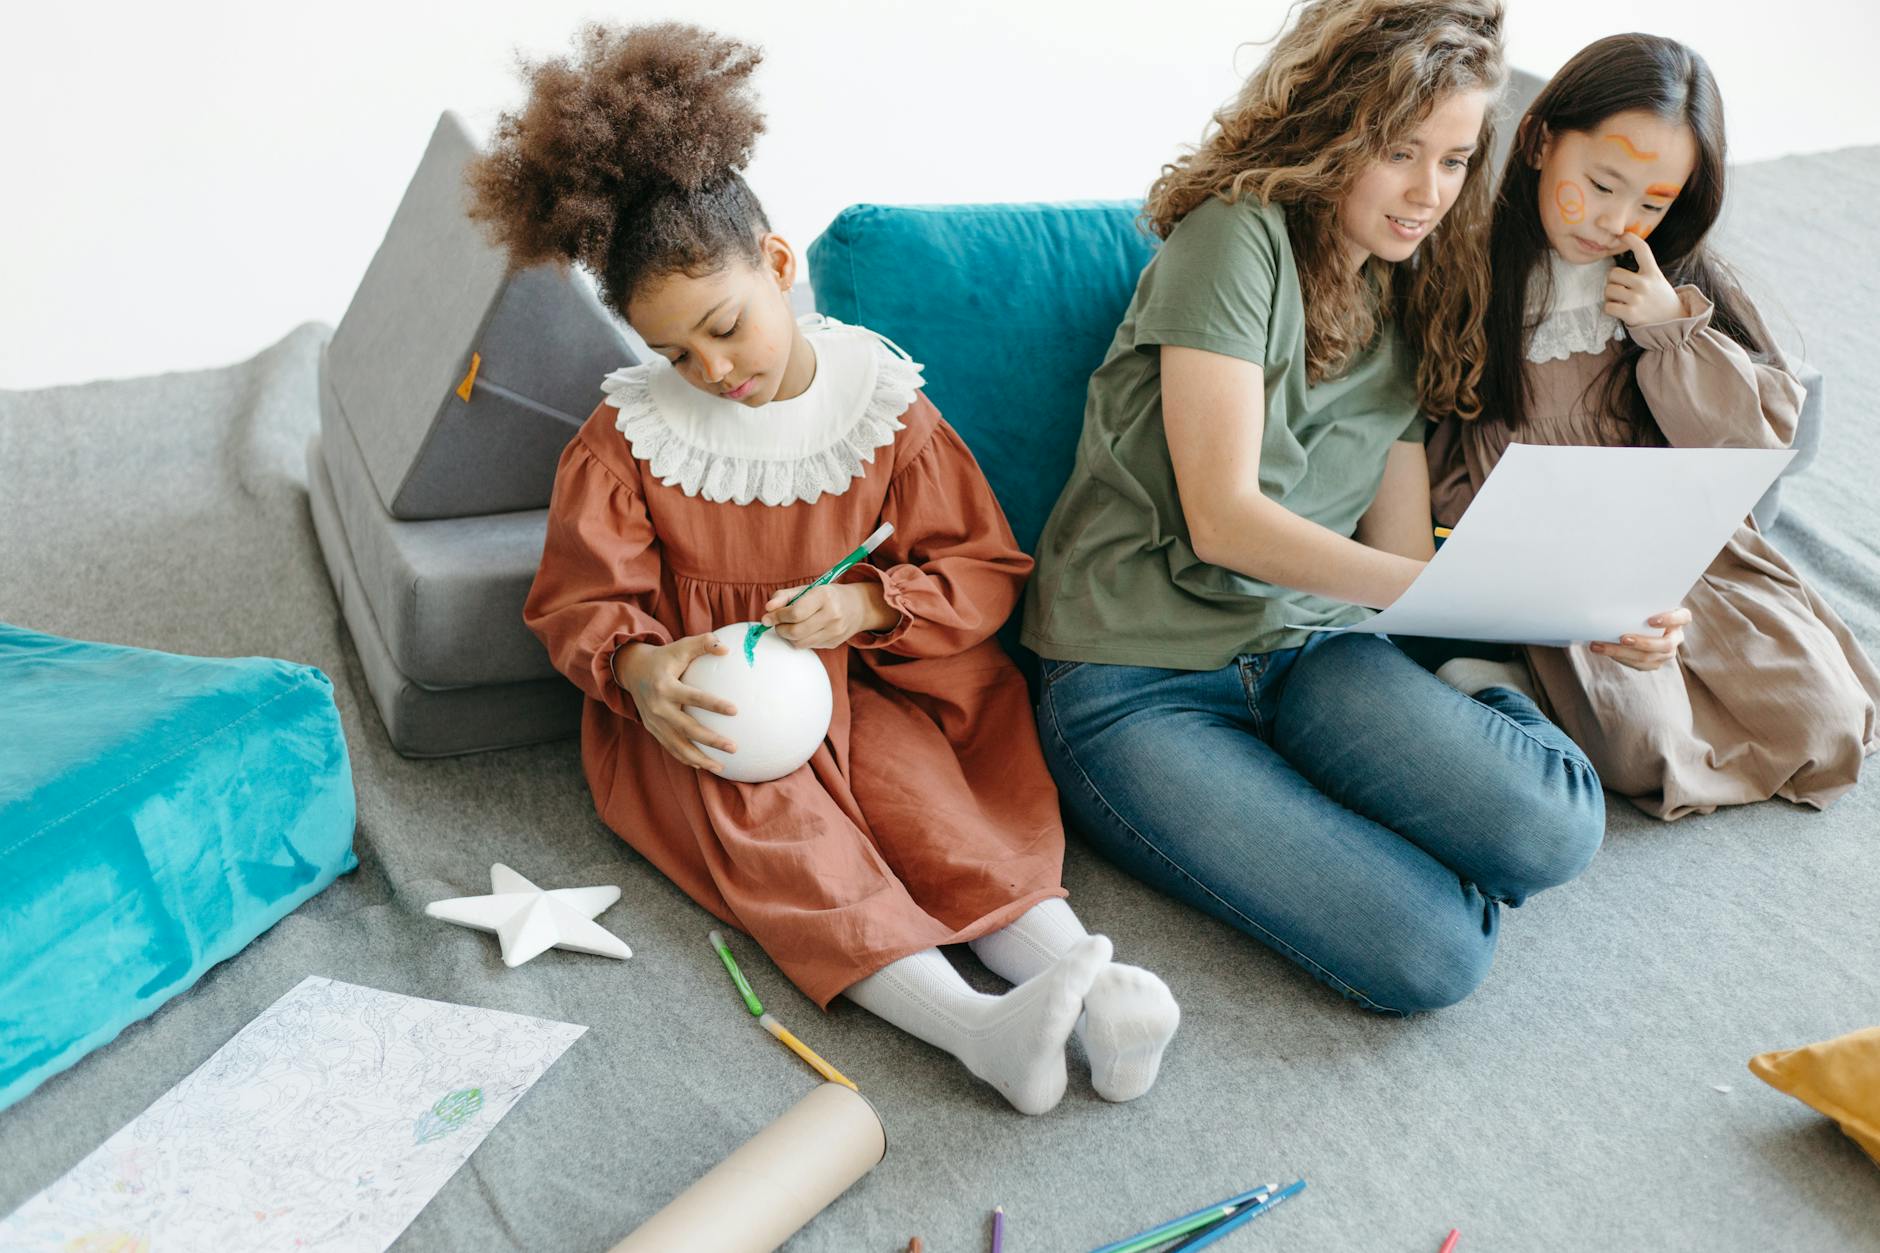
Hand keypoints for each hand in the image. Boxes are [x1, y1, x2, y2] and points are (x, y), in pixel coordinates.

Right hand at [612, 634, 737, 771]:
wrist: (633, 671)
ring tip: (721, 767)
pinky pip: (671, 748)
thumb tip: (727, 648)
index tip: (735, 711)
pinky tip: (704, 766)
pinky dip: (687, 759)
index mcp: (666, 687)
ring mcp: (654, 722)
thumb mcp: (680, 647)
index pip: (694, 697)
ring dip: (700, 758)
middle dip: (711, 740)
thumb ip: (703, 643)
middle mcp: (659, 708)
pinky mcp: (652, 730)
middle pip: (688, 729)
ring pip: (678, 746)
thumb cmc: (664, 658)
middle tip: (733, 747)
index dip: (714, 704)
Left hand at [760, 582, 896, 648]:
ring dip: (788, 636)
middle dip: (780, 629)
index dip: (777, 617)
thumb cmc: (828, 595)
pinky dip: (799, 640)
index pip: (795, 613)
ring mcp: (835, 632)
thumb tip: (767, 609)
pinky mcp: (834, 643)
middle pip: (796, 631)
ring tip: (788, 626)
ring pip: (800, 642)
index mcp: (825, 596)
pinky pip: (808, 646)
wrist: (858, 606)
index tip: (767, 617)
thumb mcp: (807, 589)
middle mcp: (832, 615)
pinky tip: (803, 630)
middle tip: (776, 623)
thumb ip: (784, 596)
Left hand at [1589, 607, 1690, 670]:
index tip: (1650, 620)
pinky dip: (1618, 658)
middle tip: (1622, 638)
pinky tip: (1602, 650)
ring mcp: (1666, 653)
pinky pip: (1638, 665)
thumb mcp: (1645, 601)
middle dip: (1642, 643)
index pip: (1683, 617)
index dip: (1669, 620)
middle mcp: (1676, 637)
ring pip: (1647, 658)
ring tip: (1599, 646)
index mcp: (1679, 618)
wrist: (1639, 621)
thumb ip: (1640, 600)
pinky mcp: (1654, 663)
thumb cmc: (1643, 606)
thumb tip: (1614, 591)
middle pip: (1664, 644)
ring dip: (1620, 652)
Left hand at [1604, 233, 1683, 326]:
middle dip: (1612, 281)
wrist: (1673, 323)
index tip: (1623, 235)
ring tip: (1621, 300)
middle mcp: (1645, 284)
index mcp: (1652, 273)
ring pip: (1608, 290)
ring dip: (1610, 296)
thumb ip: (1644, 269)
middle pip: (1613, 273)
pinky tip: (1619, 310)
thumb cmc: (1659, 299)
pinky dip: (1610, 308)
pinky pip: (1608, 306)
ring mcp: (1638, 299)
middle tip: (1620, 288)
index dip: (1631, 239)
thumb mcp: (1657, 279)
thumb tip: (1623, 254)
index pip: (1643, 250)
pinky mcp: (1631, 314)